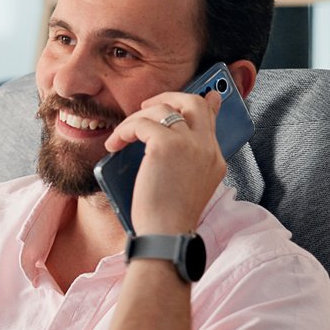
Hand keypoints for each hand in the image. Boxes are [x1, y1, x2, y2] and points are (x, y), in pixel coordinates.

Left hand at [104, 87, 225, 234]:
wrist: (166, 236)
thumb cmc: (168, 219)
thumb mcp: (186, 186)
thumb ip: (184, 161)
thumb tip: (164, 143)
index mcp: (214, 159)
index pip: (212, 118)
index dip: (204, 102)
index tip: (199, 94)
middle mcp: (207, 147)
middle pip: (194, 102)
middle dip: (170, 96)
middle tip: (148, 105)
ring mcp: (189, 144)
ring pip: (164, 108)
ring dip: (137, 117)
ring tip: (123, 133)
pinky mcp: (166, 145)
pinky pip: (141, 123)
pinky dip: (124, 130)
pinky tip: (114, 144)